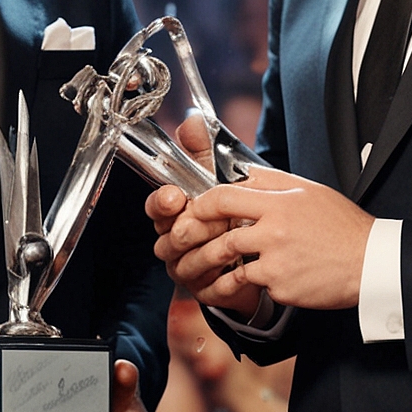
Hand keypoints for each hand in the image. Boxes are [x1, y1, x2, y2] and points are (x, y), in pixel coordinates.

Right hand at [148, 117, 264, 314]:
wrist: (257, 251)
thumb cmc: (230, 211)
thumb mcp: (216, 176)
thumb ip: (201, 150)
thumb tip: (191, 121)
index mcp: (171, 213)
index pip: (155, 207)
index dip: (162, 202)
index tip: (176, 195)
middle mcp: (172, 242)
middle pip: (168, 236)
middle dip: (193, 225)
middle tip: (218, 218)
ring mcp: (185, 267)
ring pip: (184, 261)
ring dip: (209, 249)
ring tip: (232, 238)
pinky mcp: (202, 290)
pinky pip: (206, 286)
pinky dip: (223, 275)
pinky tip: (240, 264)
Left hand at [155, 166, 373, 311]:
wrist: (370, 262)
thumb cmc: (341, 225)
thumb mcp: (309, 191)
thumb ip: (273, 181)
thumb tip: (244, 172)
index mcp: (279, 203)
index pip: (225, 197)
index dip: (202, 205)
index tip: (193, 210)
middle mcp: (274, 231)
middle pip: (221, 233)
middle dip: (198, 239)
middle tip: (184, 243)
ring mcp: (276, 262)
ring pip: (230, 262)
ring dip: (214, 265)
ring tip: (204, 268)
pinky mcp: (281, 287)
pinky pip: (252, 284)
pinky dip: (244, 283)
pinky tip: (240, 283)